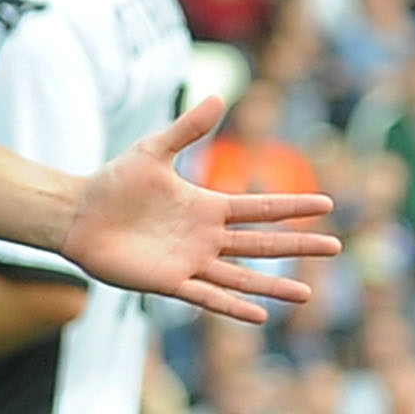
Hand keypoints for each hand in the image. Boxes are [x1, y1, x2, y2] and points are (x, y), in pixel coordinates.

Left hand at [64, 96, 337, 323]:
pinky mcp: (167, 281)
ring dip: (273, 286)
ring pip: (241, 276)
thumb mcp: (154, 150)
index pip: (260, 207)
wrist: (77, 214)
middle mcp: (205, 237)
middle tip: (336, 248)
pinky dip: (233, 306)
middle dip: (298, 246)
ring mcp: (189, 261)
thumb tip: (217, 96)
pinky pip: (207, 296)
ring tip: (308, 296)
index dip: (293, 206)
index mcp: (207, 206)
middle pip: (262, 243)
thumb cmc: (113, 182)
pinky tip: (260, 316)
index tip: (327, 205)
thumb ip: (187, 129)